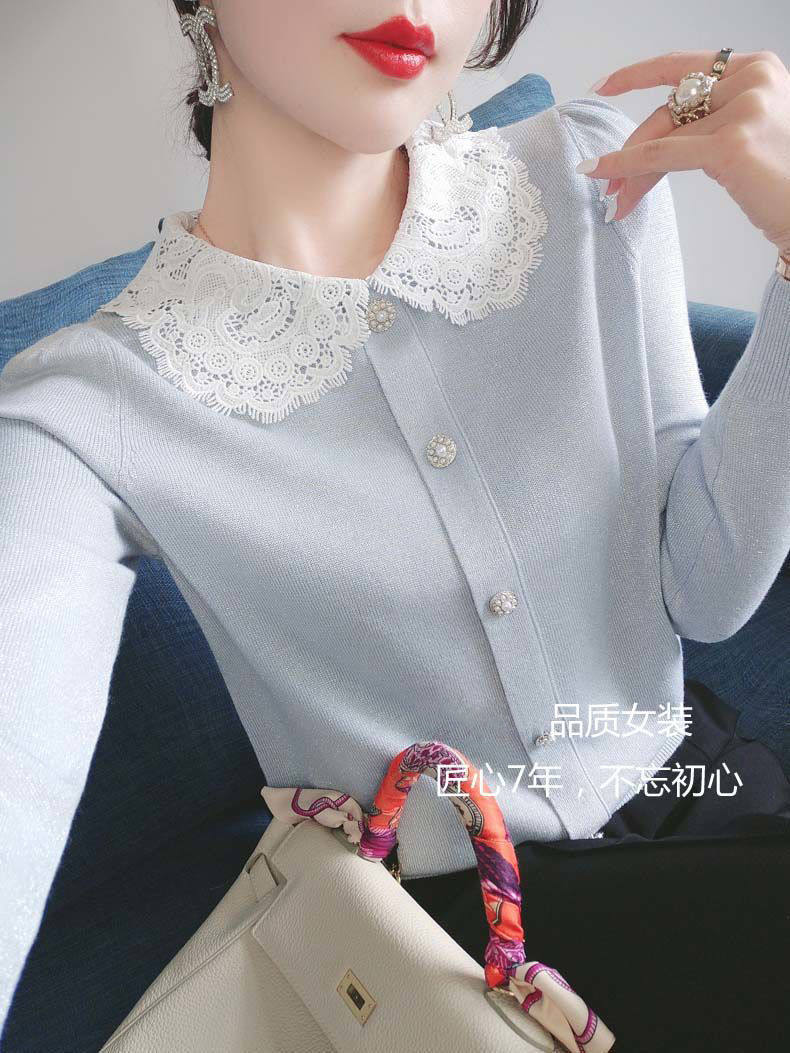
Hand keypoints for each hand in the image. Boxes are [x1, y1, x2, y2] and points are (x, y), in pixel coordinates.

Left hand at [577, 50, 789, 255]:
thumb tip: (643, 146)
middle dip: (634, 146)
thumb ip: (706, 123)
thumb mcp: (745, 135)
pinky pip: (662, 154)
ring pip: (664, 137)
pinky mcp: (732, 144)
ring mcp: (745, 109)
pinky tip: (602, 172)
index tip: (604, 87)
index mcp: (758, 68)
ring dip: (632, 170)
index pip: (685, 64)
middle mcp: (754, 79)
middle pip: (670, 110)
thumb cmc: (781, 182)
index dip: (638, 74)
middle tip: (610, 182)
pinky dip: (627, 164)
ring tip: (615, 199)